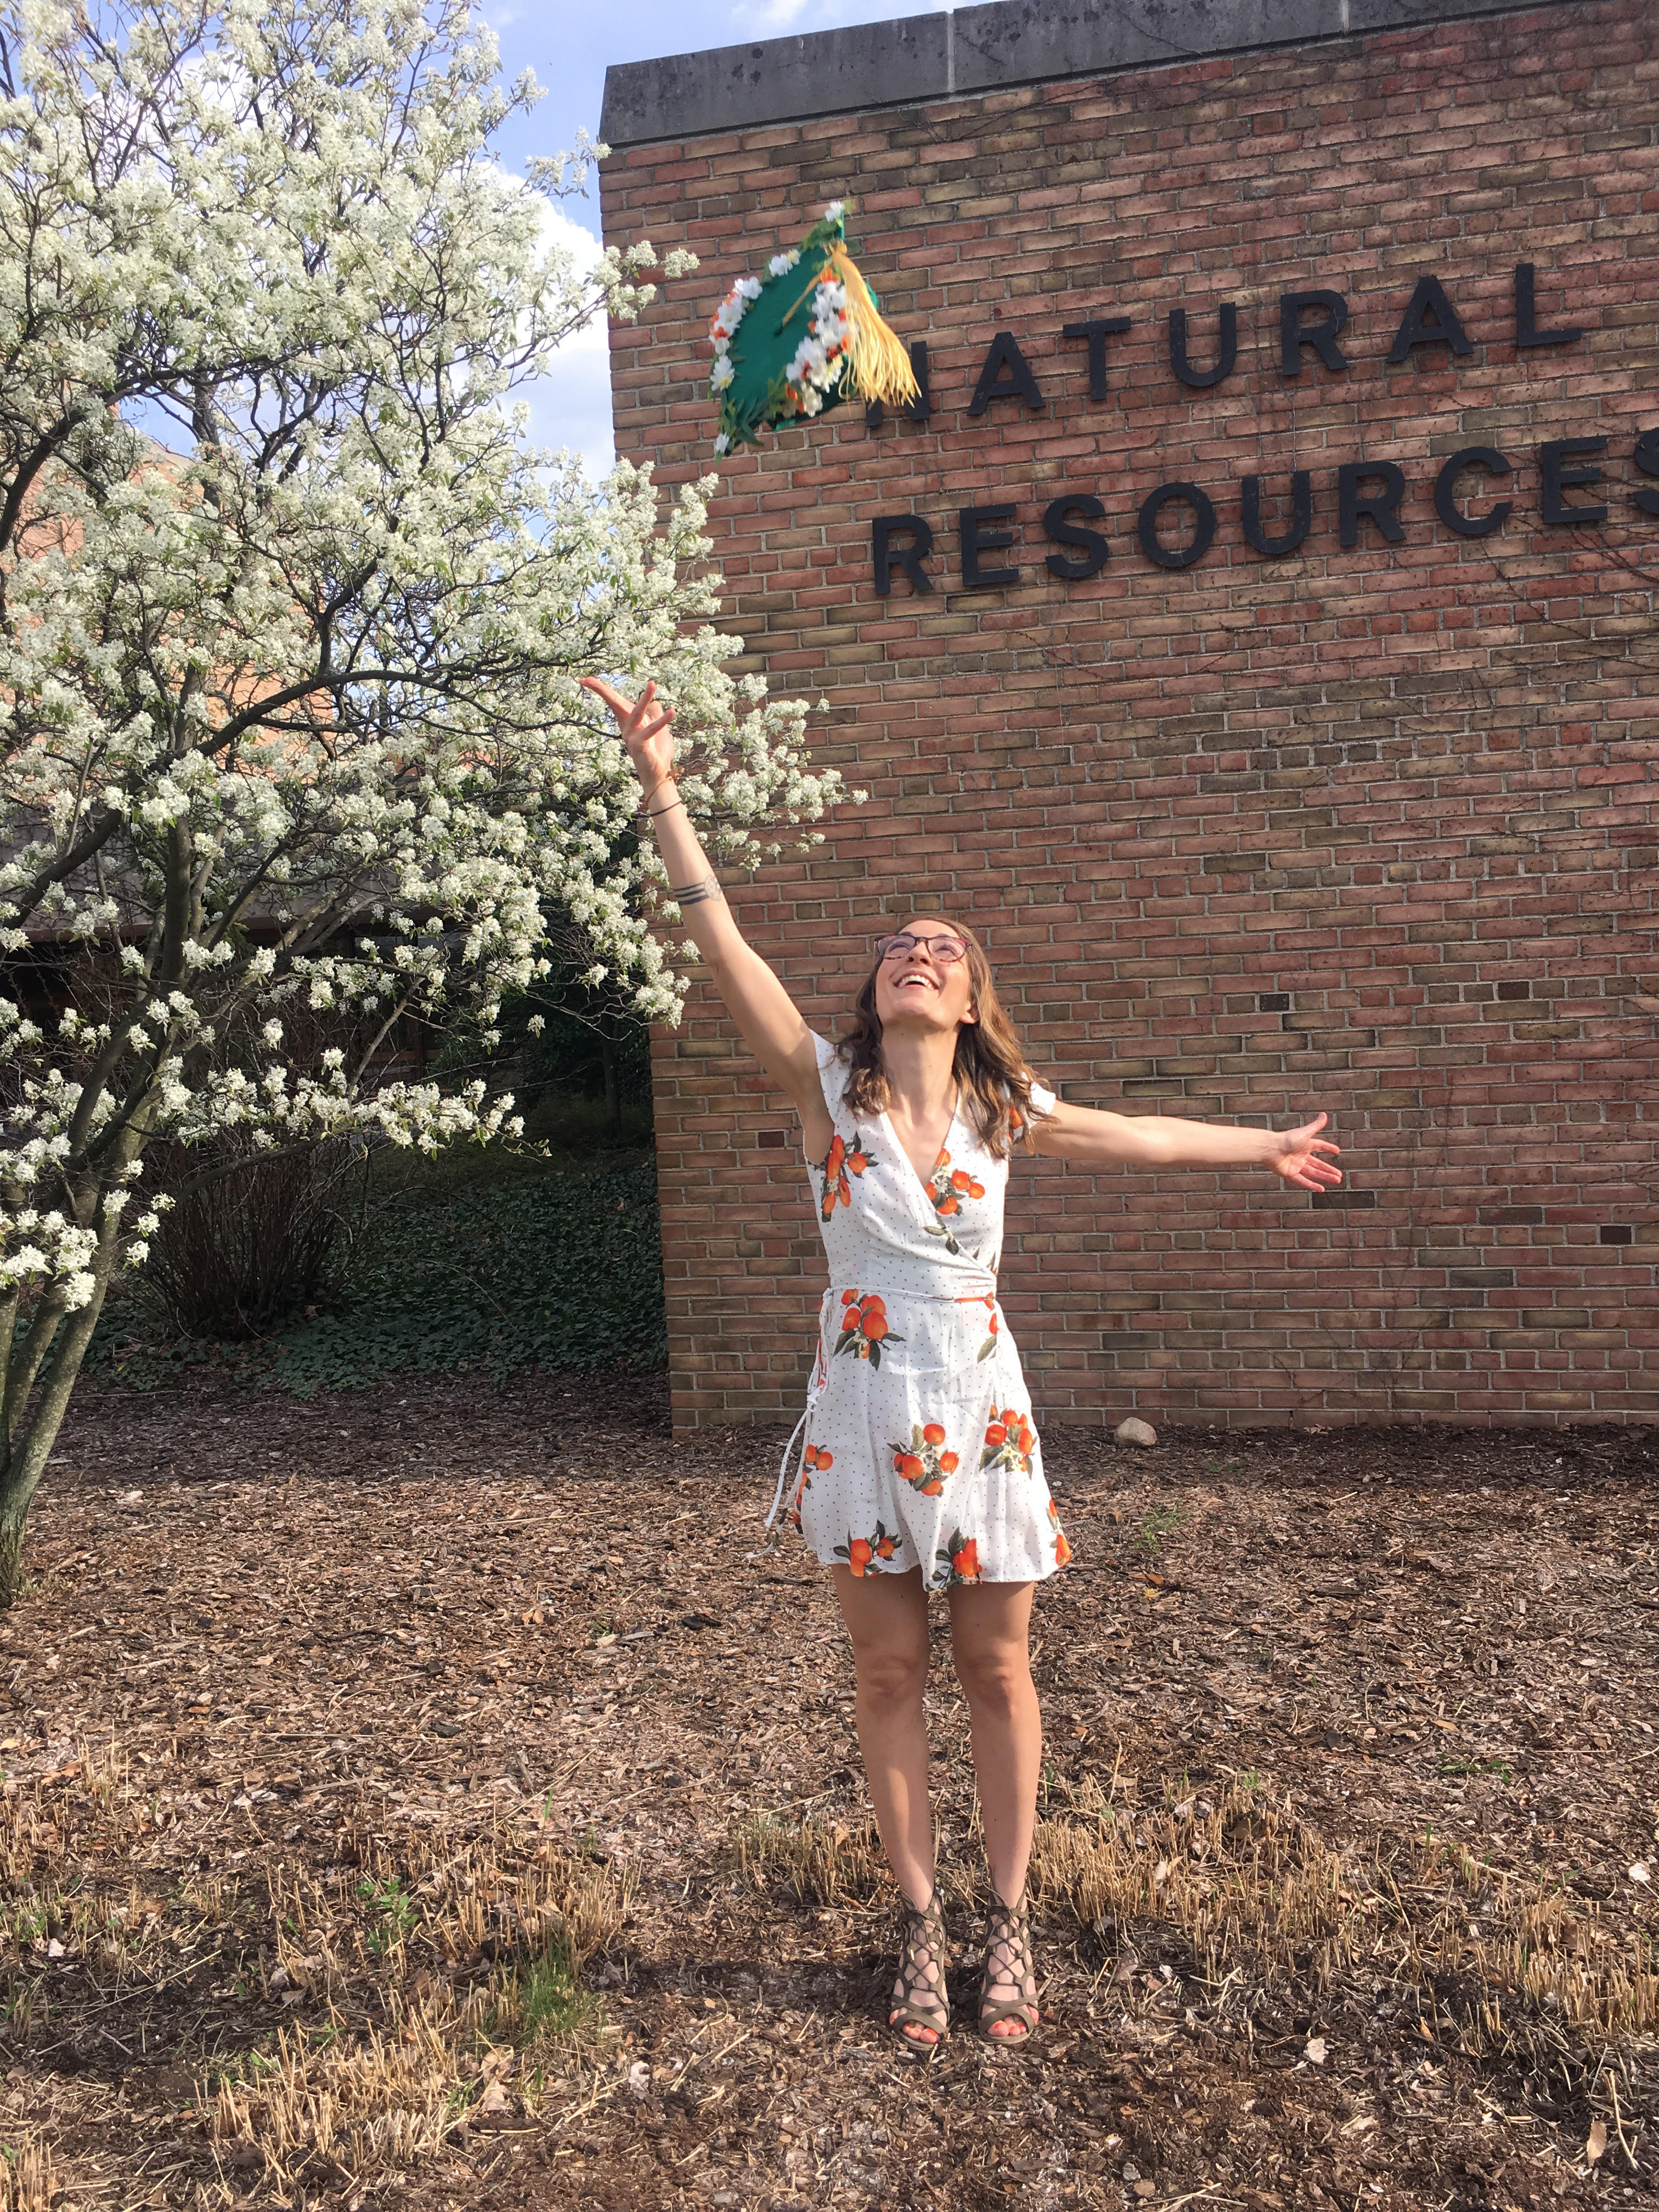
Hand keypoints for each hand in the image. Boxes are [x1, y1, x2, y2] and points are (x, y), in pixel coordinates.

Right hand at [579, 676, 675, 798]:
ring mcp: (631, 735)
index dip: (598, 689)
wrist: (658, 774)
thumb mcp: (659, 728)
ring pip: (637, 712)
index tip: (583, 679)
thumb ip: (655, 713)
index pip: (612, 701)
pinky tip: (672, 711)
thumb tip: (654, 702)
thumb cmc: (656, 751)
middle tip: (585, 679)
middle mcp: (626, 727)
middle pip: (613, 703)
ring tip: (652, 683)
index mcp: (628, 721)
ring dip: (645, 698)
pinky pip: (651, 729)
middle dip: (599, 689)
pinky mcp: (640, 744)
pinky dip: (662, 720)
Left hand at [1267, 1114, 1341, 1192]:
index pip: (1319, 1146)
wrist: (1270, 1149)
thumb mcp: (1305, 1132)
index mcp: (1305, 1144)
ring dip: (1325, 1177)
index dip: (1328, 1148)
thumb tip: (1324, 1114)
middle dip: (1329, 1169)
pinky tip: (1321, 1189)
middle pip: (1318, 1164)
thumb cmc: (1286, 1139)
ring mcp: (1296, 1165)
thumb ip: (1316, 1125)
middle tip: (1339, 1176)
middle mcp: (1301, 1155)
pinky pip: (1303, 1181)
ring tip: (1336, 1181)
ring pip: (1314, 1173)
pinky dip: (1312, 1185)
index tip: (1337, 1152)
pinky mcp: (1290, 1173)